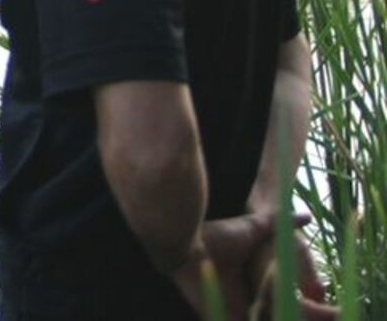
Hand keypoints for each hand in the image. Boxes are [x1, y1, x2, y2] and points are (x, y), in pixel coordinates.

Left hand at [169, 212, 335, 320]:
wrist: (188, 242)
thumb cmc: (218, 234)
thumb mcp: (255, 228)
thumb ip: (279, 224)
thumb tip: (306, 216)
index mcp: (255, 287)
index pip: (289, 306)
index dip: (314, 310)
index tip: (337, 308)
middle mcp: (248, 304)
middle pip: (286, 316)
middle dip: (314, 317)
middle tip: (339, 313)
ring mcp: (237, 314)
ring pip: (276, 319)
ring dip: (303, 317)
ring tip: (331, 313)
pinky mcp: (225, 319)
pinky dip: (281, 316)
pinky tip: (301, 309)